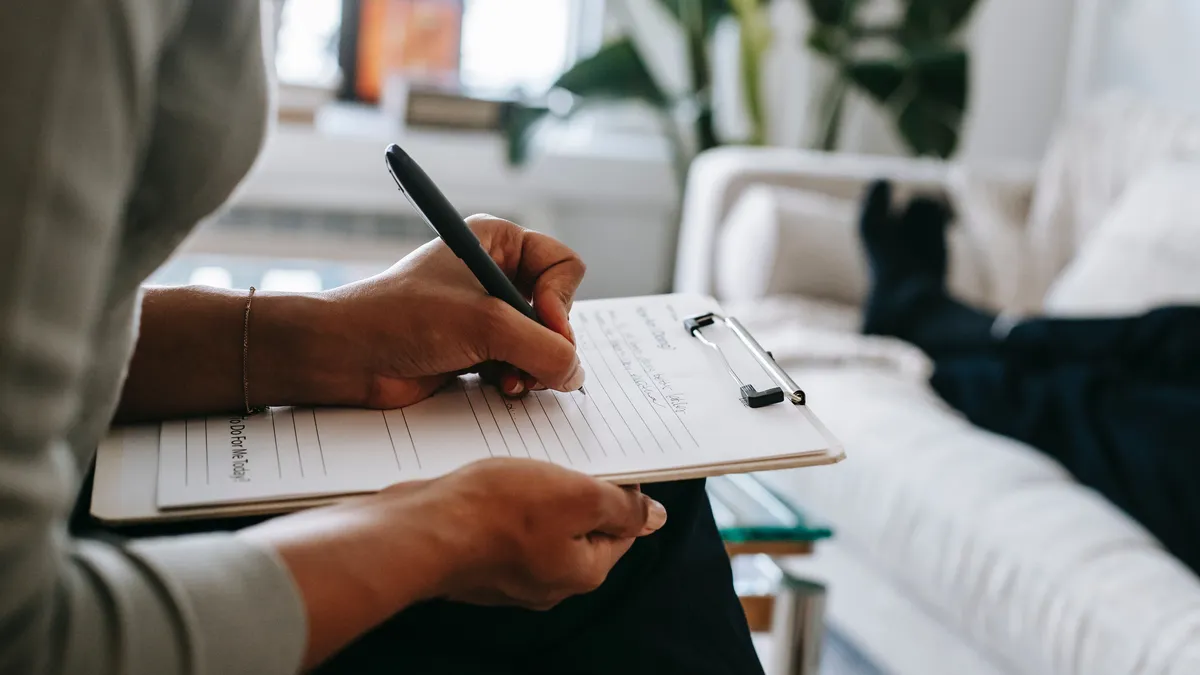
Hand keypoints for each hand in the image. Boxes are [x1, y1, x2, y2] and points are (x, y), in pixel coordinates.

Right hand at [241, 458, 666, 667]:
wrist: (418, 531)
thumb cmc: (496, 513)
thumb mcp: (578, 496)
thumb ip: (622, 507)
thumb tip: (655, 518)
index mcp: (582, 572)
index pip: (622, 529)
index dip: (620, 491)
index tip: (608, 462)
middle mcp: (548, 582)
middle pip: (580, 527)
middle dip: (575, 489)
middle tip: (562, 456)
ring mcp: (508, 574)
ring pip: (539, 523)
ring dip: (537, 491)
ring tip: (524, 463)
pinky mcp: (476, 560)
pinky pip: (503, 526)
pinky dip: (502, 502)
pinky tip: (491, 480)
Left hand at [258, 216, 585, 409]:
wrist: (345, 356)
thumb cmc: (402, 319)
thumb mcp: (485, 325)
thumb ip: (544, 348)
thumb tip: (575, 374)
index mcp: (498, 242)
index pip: (564, 266)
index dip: (561, 301)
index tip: (542, 325)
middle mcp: (497, 273)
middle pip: (559, 310)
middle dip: (547, 342)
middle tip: (527, 363)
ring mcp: (488, 314)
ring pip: (543, 343)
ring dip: (533, 367)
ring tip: (509, 381)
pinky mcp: (478, 349)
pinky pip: (522, 364)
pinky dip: (517, 379)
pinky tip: (498, 387)